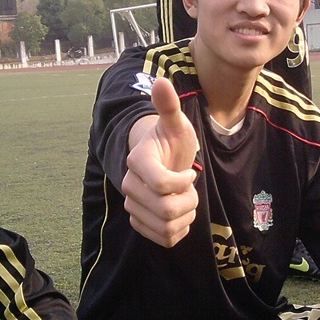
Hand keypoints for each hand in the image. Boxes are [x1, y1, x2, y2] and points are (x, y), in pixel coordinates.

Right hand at [121, 76, 199, 246]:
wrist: (163, 160)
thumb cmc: (172, 141)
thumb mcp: (176, 124)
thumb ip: (169, 106)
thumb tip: (161, 80)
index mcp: (138, 161)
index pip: (162, 185)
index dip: (183, 184)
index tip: (190, 173)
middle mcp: (129, 185)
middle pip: (166, 210)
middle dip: (189, 201)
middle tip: (191, 188)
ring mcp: (132, 205)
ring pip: (166, 227)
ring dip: (186, 216)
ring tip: (186, 200)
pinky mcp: (139, 222)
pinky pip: (163, 239)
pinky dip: (179, 231)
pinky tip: (181, 214)